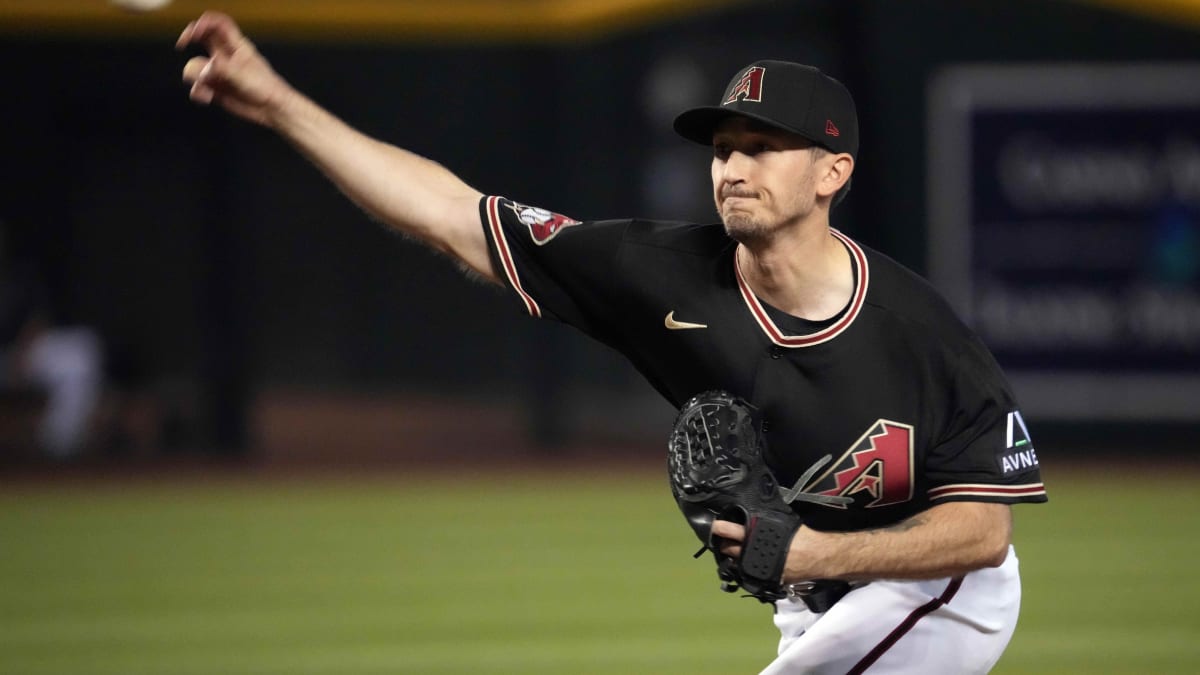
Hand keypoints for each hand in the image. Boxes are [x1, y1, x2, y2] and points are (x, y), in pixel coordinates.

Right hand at [177, 11, 292, 125]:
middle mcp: (226, 57)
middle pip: (202, 37)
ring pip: (196, 65)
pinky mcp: (217, 88)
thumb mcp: (242, 75)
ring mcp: (220, 72)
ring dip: (195, 75)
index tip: (194, 32)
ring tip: (207, 88)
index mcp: (236, 47)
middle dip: (190, 38)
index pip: (218, 24)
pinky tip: (207, 98)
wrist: (272, 110)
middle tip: (182, 45)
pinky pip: (198, 86)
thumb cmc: (266, 88)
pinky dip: (198, 92)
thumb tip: (200, 69)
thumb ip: (220, 69)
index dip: (204, 23)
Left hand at [713, 518, 821, 583]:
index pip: (729, 530)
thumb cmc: (801, 535)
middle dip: (722, 545)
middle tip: (722, 541)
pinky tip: (748, 566)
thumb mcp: (781, 522)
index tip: (714, 527)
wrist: (816, 555)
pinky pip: (749, 575)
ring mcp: (756, 567)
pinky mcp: (764, 579)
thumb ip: (764, 522)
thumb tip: (754, 517)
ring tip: (733, 554)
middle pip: (727, 548)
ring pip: (734, 563)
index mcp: (755, 533)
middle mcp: (752, 551)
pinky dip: (746, 570)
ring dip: (732, 558)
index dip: (719, 528)